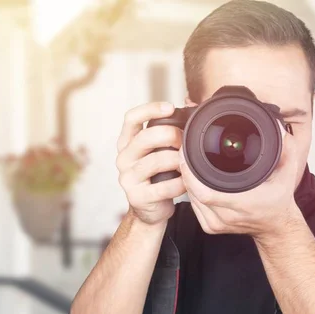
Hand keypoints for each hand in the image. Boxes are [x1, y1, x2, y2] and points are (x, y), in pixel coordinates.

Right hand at [116, 102, 186, 225]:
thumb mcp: (157, 152)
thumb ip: (167, 131)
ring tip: (188, 163)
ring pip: (155, 162)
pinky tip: (186, 183)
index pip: (131, 118)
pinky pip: (163, 187)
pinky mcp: (137, 197)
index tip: (170, 108)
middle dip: (170, 135)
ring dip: (177, 161)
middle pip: (144, 138)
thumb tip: (191, 104)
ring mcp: (127, 179)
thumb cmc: (157, 176)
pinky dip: (180, 184)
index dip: (150, 109)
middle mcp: (123, 158)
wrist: (150, 210)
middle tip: (184, 139)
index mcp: (127, 143)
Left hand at [180, 124, 302, 238]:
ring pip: (192, 200)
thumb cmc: (279, 200)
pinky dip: (191, 192)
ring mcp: (217, 225)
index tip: (187, 154)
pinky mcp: (211, 227)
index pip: (206, 193)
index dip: (191, 174)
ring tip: (187, 163)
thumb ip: (286, 149)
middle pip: (194, 194)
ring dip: (188, 181)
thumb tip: (277, 126)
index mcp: (244, 205)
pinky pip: (194, 207)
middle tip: (184, 153)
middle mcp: (228, 217)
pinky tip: (192, 180)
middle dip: (186, 172)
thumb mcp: (287, 173)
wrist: (276, 227)